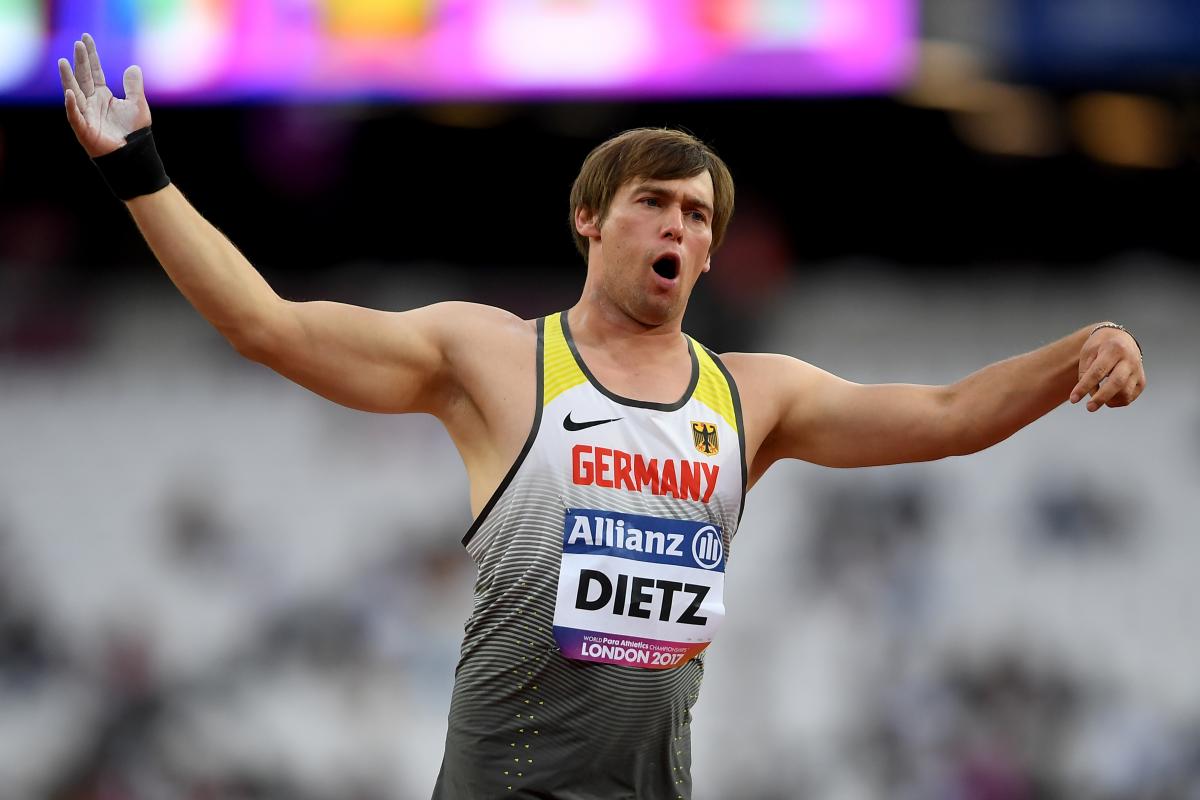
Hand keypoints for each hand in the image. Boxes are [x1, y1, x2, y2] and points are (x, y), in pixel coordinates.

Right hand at [58, 33, 150, 157]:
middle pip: (83, 78)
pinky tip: (70, 94)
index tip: (85, 38)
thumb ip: (133, 87)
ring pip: (74, 93)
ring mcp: (86, 115)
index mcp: (102, 96)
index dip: (90, 56)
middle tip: (78, 44)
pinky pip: (76, 116)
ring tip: (63, 62)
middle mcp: (91, 102)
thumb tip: (133, 67)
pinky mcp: (84, 129)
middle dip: (80, 61)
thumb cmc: (134, 132)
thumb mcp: (137, 105)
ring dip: (68, 79)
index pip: (94, 71)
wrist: (134, 155)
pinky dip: (72, 106)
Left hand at [1069, 325, 1144, 411]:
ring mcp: (1138, 371)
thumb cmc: (1100, 347)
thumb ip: (1086, 372)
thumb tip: (1092, 395)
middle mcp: (1130, 360)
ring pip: (1125, 393)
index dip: (1084, 386)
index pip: (1098, 371)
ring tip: (1097, 398)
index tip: (1073, 399)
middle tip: (1089, 408)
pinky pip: (1130, 397)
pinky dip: (1116, 401)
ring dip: (1109, 400)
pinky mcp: (1141, 381)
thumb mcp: (1088, 353)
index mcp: (1114, 349)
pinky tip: (1108, 397)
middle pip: (1117, 383)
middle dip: (1101, 398)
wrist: (1120, 338)